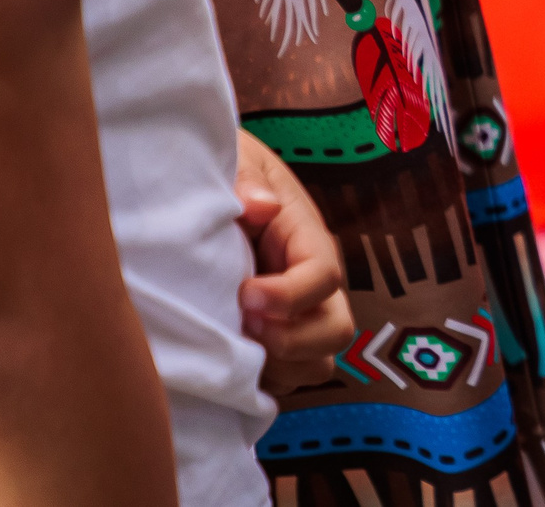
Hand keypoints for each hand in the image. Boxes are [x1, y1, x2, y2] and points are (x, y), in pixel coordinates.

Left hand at [234, 132, 354, 394]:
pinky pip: (286, 380)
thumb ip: (246, 179)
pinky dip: (262, 383)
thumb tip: (261, 207)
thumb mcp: (235, 160)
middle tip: (242, 325)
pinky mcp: (273, 340)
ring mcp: (297, 315)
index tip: (244, 295)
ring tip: (234, 344)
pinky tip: (227, 360)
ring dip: (278, 365)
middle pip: (336, 329)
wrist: (208, 187)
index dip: (290, 296)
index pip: (324, 276)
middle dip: (292, 341)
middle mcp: (311, 283)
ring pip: (317, 362)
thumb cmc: (223, 170)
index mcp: (305, 237)